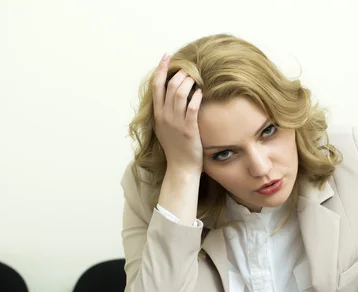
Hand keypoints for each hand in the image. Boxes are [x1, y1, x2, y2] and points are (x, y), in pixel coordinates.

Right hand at [152, 54, 203, 173]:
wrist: (181, 168)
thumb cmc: (176, 148)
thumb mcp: (164, 128)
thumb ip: (164, 112)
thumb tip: (169, 95)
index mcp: (157, 115)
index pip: (156, 86)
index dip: (161, 69)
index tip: (167, 56)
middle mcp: (164, 117)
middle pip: (169, 86)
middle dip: (180, 74)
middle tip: (189, 70)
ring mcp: (176, 123)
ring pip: (179, 94)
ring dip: (189, 82)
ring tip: (196, 78)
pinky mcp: (188, 129)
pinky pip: (191, 108)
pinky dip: (196, 97)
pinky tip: (201, 92)